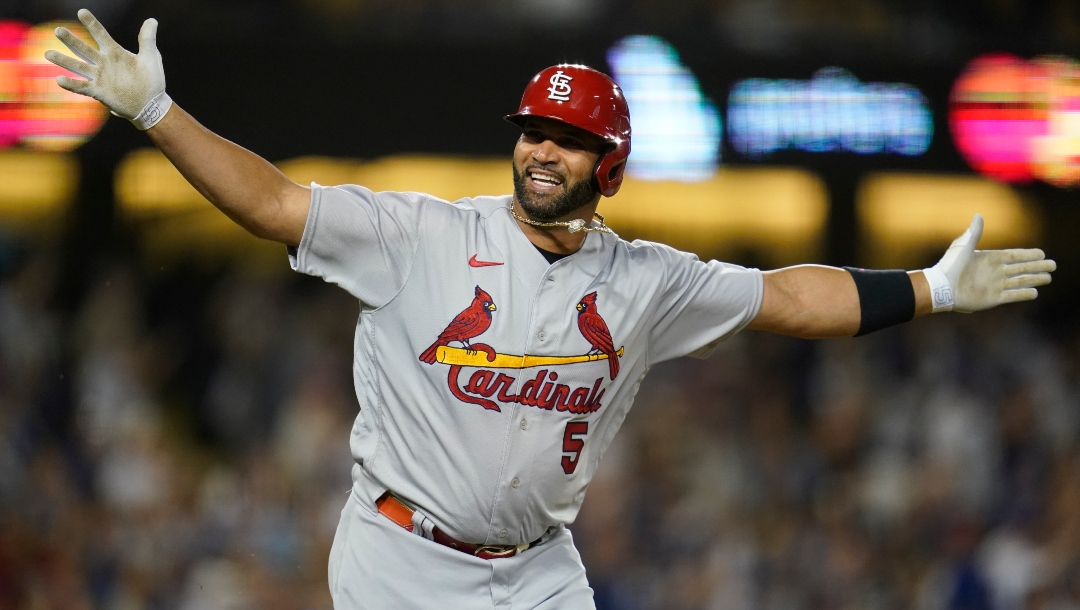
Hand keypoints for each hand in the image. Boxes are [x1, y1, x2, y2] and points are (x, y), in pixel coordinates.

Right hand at [43, 9, 171, 129]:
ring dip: (64, 60)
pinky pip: (82, 87)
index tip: (81, 12)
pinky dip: (71, 84)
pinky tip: (59, 79)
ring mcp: (100, 77)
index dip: (91, 24)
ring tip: (48, 53)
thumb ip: (147, 39)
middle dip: (71, 40)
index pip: (100, 34)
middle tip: (58, 30)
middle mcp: (104, 63)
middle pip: (84, 49)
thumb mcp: (151, 57)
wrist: (152, 105)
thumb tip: (152, 20)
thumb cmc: (152, 81)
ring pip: (78, 66)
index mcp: (115, 53)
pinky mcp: (99, 92)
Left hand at [925, 214, 1055, 312]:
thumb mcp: (963, 246)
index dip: (1028, 254)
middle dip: (1037, 266)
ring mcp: (994, 285)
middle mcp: (994, 272)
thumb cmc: (949, 266)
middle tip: (1053, 265)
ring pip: (1020, 281)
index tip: (1042, 253)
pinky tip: (1035, 292)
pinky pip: (1012, 296)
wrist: (941, 288)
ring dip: (1034, 279)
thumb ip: (974, 232)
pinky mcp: (992, 298)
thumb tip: (979, 215)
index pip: (1014, 256)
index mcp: (989, 259)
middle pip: (1021, 268)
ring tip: (1048, 278)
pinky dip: (1023, 294)